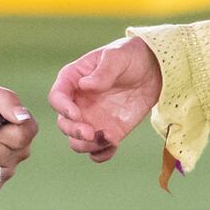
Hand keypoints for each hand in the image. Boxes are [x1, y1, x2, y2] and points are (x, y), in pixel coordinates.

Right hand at [49, 36, 162, 161]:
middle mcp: (77, 103)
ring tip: (108, 139)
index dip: (63, 108)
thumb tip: (85, 86)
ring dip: (88, 146)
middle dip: (74, 131)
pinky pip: (98, 150)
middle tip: (90, 133)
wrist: (153, 69)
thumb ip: (103, 72)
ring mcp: (91, 119)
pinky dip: (102, 154)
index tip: (76, 114)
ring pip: (77, 141)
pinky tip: (113, 146)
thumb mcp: (117, 57)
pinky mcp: (108, 131)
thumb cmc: (130, 56)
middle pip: (64, 124)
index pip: (57, 98)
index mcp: (72, 81)